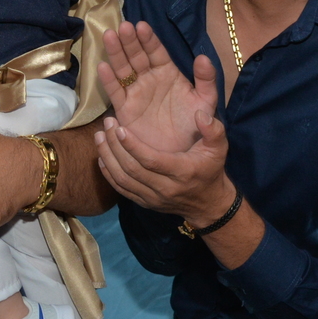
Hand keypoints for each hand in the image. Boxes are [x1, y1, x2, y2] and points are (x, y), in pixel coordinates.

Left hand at [94, 108, 231, 226]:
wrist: (208, 204)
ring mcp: (153, 198)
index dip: (132, 145)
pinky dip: (108, 173)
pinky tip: (101, 156)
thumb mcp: (219, 148)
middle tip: (106, 125)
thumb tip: (199, 114)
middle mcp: (165, 188)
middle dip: (114, 146)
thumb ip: (213, 130)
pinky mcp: (144, 203)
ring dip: (107, 157)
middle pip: (131, 168)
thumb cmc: (211, 170)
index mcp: (182, 172)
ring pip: (122, 179)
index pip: (151, 160)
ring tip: (99, 136)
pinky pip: (121, 190)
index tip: (119, 127)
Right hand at [96, 21, 216, 152]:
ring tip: (109, 36)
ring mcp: (135, 93)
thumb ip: (207, 80)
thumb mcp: (206, 102)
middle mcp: (149, 80)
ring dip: (116, 53)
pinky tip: (103, 66)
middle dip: (129, 41)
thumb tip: (203, 57)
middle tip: (123, 26)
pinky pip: (115, 92)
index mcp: (169, 74)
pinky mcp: (124, 109)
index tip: (141, 26)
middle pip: (136, 56)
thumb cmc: (195, 127)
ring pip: (123, 69)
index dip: (149, 40)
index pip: (157, 52)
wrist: (182, 155)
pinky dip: (108, 80)